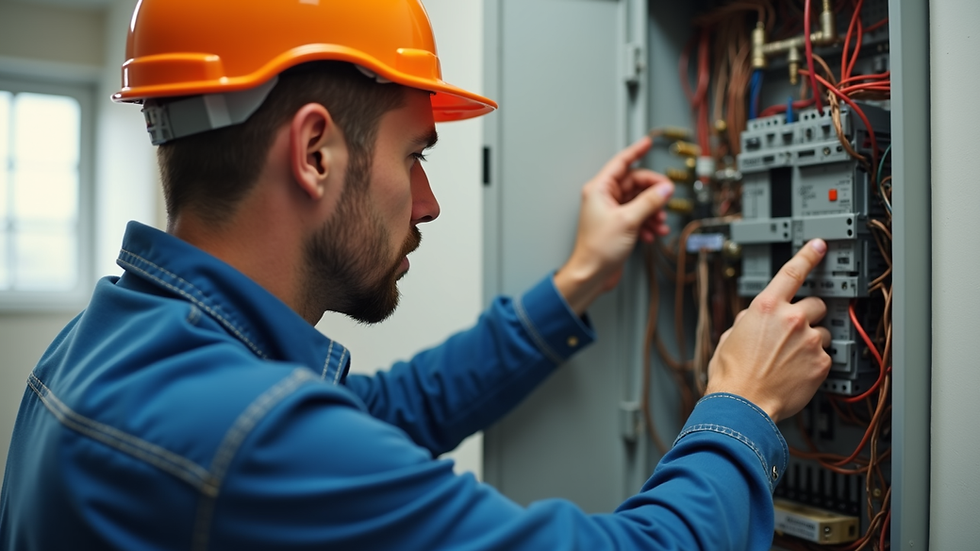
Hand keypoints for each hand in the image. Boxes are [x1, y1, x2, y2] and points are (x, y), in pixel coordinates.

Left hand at [554, 137, 673, 314]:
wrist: (591, 274)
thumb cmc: (598, 249)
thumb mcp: (629, 220)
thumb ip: (649, 202)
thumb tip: (664, 189)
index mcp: (599, 190)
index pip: (621, 163)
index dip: (635, 151)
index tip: (646, 142)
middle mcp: (604, 198)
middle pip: (635, 184)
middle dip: (652, 192)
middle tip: (666, 196)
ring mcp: (611, 212)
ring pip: (638, 201)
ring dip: (652, 210)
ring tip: (659, 221)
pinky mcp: (618, 226)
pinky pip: (637, 216)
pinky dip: (647, 223)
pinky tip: (653, 232)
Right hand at [705, 239, 832, 422]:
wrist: (743, 405)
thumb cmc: (732, 375)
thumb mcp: (730, 336)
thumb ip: (749, 320)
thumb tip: (755, 319)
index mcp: (766, 307)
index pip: (792, 272)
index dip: (808, 255)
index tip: (819, 245)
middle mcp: (791, 319)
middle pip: (816, 303)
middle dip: (809, 314)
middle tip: (796, 330)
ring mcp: (809, 341)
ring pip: (823, 332)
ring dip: (812, 340)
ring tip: (793, 358)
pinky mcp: (821, 363)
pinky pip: (825, 356)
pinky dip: (814, 362)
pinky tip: (796, 372)